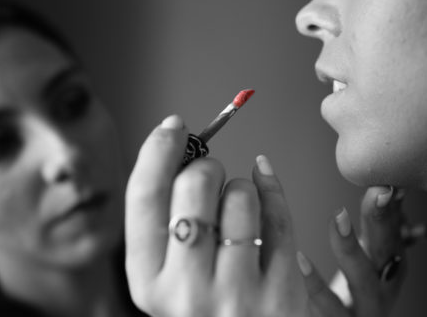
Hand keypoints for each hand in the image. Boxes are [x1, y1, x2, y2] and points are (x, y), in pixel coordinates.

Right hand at [125, 115, 306, 316]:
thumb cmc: (205, 307)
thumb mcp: (167, 277)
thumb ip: (164, 222)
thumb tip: (176, 142)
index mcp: (148, 284)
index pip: (145, 196)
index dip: (158, 150)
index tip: (173, 127)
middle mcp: (187, 292)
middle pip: (195, 184)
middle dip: (206, 167)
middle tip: (211, 178)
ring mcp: (237, 295)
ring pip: (241, 194)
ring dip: (241, 188)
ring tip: (238, 209)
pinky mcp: (280, 294)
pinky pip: (279, 215)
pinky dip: (272, 190)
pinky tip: (264, 187)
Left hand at [297, 186, 422, 315]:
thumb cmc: (362, 296)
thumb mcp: (375, 259)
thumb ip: (381, 226)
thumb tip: (390, 187)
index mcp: (392, 266)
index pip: (395, 230)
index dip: (393, 207)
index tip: (388, 180)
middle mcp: (384, 288)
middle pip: (386, 251)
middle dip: (383, 219)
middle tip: (378, 190)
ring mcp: (365, 308)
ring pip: (362, 279)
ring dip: (351, 246)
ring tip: (339, 217)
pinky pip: (328, 305)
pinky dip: (316, 282)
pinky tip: (302, 258)